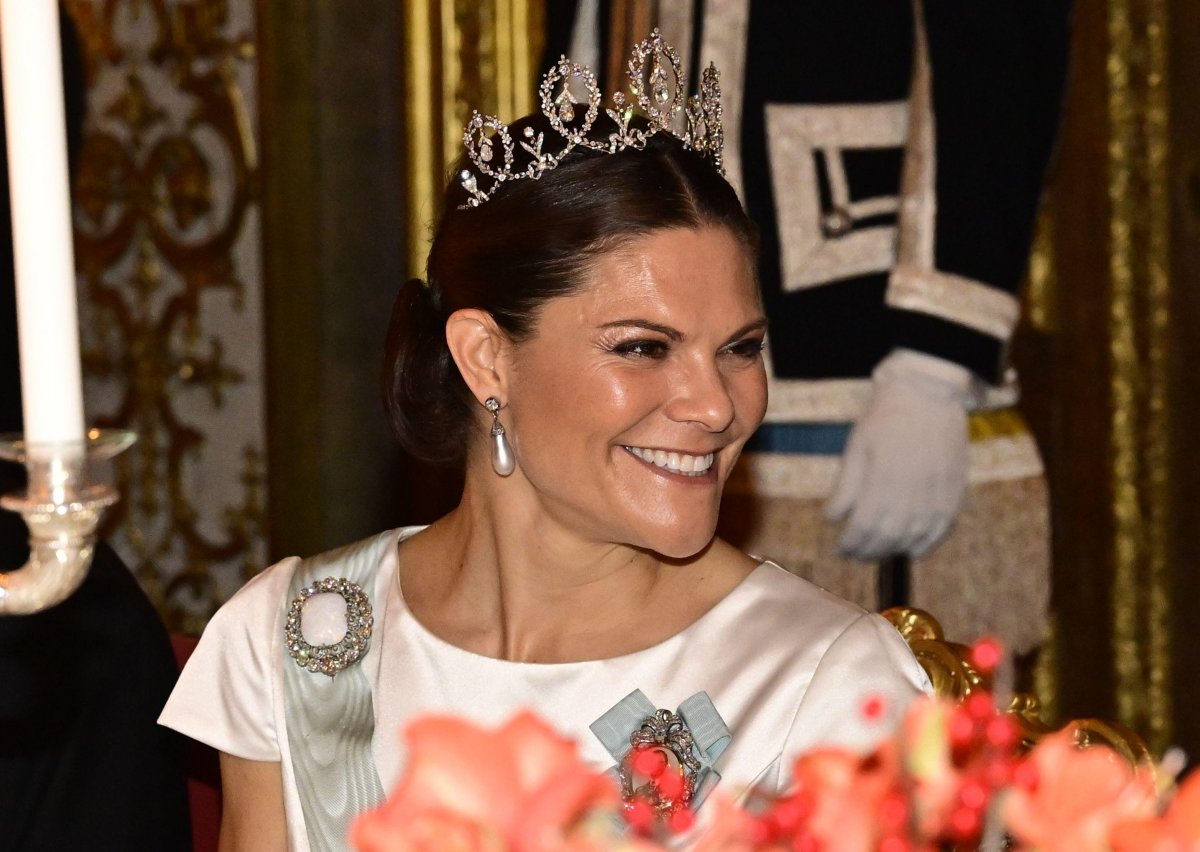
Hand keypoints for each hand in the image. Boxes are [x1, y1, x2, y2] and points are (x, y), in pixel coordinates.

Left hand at [826, 349, 973, 560]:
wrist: (929, 391)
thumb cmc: (886, 416)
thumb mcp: (857, 446)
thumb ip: (847, 486)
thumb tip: (833, 518)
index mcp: (884, 481)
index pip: (864, 528)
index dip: (851, 544)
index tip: (841, 549)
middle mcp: (913, 493)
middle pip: (888, 537)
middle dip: (868, 551)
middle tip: (855, 554)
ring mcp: (938, 494)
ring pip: (915, 537)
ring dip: (893, 550)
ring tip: (878, 552)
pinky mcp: (955, 491)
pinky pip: (943, 528)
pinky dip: (927, 544)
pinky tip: (912, 550)